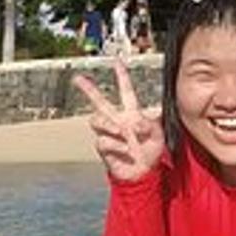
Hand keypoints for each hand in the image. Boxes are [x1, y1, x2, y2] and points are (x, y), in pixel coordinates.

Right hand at [73, 58, 165, 182]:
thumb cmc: (151, 151)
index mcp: (131, 113)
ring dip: (108, 124)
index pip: (125, 91)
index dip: (121, 76)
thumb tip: (135, 123)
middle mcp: (117, 121)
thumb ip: (150, 124)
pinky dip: (116, 145)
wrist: (142, 173)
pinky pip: (102, 140)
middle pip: (98, 102)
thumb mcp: (158, 135)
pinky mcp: (104, 148)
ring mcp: (108, 134)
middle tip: (77, 78)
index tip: (117, 62)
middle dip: (88, 89)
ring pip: (96, 119)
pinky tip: (126, 151)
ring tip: (121, 132)